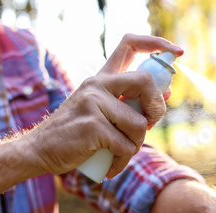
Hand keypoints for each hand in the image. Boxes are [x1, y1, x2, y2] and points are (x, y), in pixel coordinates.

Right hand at [22, 34, 183, 177]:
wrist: (39, 150)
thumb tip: (167, 92)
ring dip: (136, 145)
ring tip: (120, 153)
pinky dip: (122, 162)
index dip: (157, 43)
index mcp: (102, 78)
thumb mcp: (102, 112)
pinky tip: (111, 167)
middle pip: (145, 81)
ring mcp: (93, 103)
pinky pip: (125, 146)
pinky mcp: (92, 126)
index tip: (177, 52)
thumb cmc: (76, 134)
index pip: (130, 44)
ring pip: (139, 124)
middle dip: (157, 109)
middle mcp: (97, 84)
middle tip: (150, 125)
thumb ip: (130, 103)